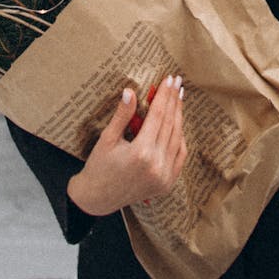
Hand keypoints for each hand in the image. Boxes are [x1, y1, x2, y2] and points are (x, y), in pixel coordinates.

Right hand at [67, 75, 186, 215]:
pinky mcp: (168, 184)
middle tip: (177, 81)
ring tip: (178, 97)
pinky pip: (179, 155)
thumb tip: (130, 91)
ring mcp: (165, 177)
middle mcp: (157, 166)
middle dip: (174, 100)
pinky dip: (180, 137)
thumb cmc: (99, 167)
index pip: (158, 115)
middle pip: (170, 124)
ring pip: (178, 138)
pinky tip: (177, 123)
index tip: (169, 79)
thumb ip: (122, 115)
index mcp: (141, 153)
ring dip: (179, 116)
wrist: (98, 199)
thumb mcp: (107, 138)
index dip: (164, 95)